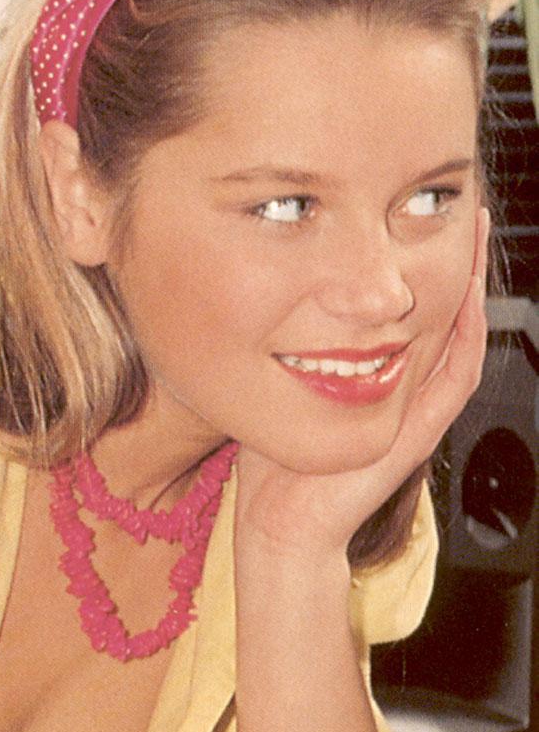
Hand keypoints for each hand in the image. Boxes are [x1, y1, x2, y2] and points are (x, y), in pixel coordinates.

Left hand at [234, 207, 489, 559]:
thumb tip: (260, 301)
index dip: (423, 262)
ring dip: (469, 284)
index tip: (418, 213)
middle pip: (444, 312)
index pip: (411, 309)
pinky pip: (455, 377)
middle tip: (461, 206)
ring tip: (471, 234)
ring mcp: (417, 412)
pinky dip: (464, 336)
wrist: (282, 525)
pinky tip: (466, 297)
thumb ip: (285, 348)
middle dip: (455, 257)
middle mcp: (405, 390)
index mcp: (378, 379)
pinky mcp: (418, 434)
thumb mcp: (282, 386)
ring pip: (459, 336)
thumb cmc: (275, 463)